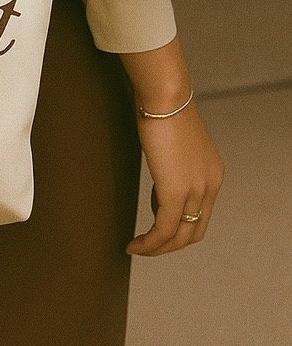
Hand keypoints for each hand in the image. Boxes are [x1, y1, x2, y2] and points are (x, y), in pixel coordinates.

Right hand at [126, 99, 223, 255]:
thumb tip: (161, 175)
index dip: (178, 224)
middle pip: (194, 231)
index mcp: (212, 174)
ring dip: (157, 248)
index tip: (154, 221)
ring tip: (137, 248)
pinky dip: (149, 243)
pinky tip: (133, 244)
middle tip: (147, 244)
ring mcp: (196, 191)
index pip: (200, 213)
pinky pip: (163, 229)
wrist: (165, 96)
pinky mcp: (175, 192)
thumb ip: (174, 161)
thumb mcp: (175, 141)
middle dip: (169, 244)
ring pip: (179, 236)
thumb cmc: (164, 108)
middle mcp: (210, 185)